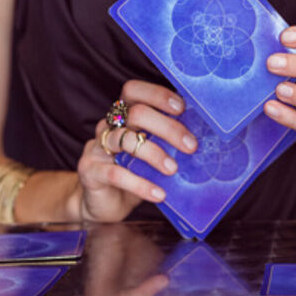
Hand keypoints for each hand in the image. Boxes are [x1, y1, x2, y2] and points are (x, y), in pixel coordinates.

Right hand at [77, 80, 197, 221]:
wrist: (105, 204)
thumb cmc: (135, 173)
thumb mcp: (153, 153)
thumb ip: (168, 141)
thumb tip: (205, 137)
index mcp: (123, 115)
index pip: (134, 90)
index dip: (157, 95)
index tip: (182, 108)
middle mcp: (108, 125)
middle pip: (135, 113)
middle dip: (167, 127)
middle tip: (190, 146)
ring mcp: (97, 147)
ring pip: (125, 140)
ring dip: (154, 153)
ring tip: (173, 169)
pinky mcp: (90, 170)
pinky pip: (115, 173)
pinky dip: (140, 184)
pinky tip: (158, 194)